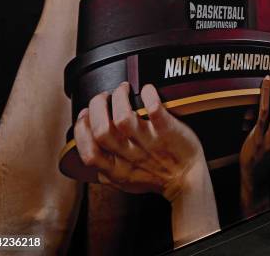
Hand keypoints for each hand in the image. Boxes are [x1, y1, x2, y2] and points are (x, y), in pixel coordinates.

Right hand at [74, 82, 207, 201]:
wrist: (188, 180)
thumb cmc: (156, 178)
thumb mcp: (125, 181)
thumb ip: (105, 170)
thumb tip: (86, 153)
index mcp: (116, 170)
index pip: (88, 152)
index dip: (81, 130)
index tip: (85, 114)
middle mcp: (130, 156)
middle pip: (102, 131)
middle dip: (96, 107)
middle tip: (103, 97)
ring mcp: (149, 143)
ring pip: (123, 119)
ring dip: (119, 98)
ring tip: (123, 89)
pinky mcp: (167, 131)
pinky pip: (154, 110)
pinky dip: (148, 95)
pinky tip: (147, 90)